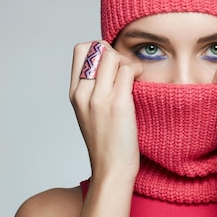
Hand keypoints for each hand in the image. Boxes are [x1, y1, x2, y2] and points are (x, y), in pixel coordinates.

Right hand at [69, 41, 142, 181]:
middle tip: (125, 70)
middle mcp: (83, 93)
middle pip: (97, 47)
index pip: (80, 50)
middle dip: (115, 52)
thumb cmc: (106, 143)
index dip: (99, 49)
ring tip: (134, 77)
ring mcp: (99, 98)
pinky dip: (137, 70)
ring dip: (127, 61)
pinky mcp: (118, 104)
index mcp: (75, 93)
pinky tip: (141, 82)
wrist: (111, 169)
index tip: (112, 64)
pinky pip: (127, 70)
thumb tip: (110, 65)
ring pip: (112, 55)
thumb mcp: (90, 113)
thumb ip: (93, 90)